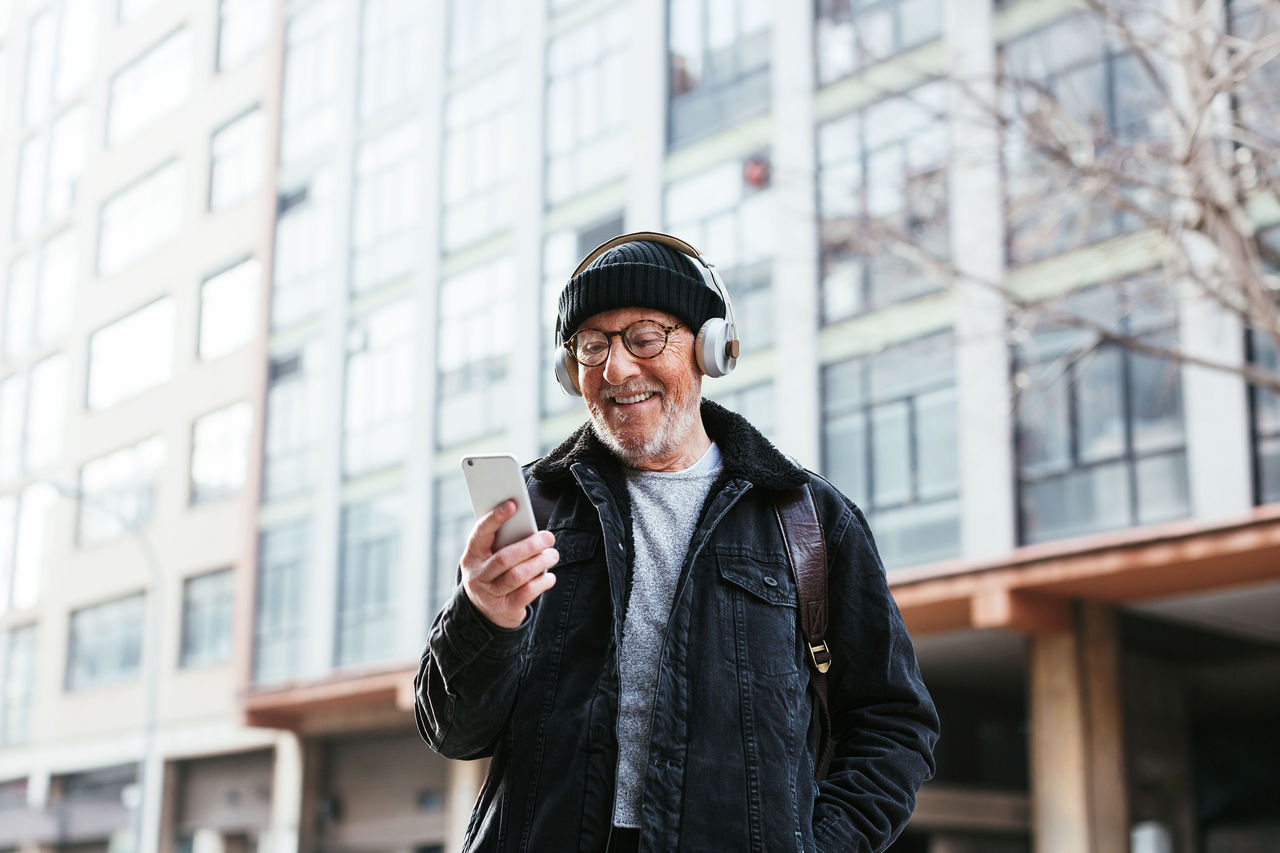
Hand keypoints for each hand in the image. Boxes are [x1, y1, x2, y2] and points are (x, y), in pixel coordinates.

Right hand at [460, 500, 558, 628]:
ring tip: (552, 555)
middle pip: (504, 558)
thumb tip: (530, 528)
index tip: (512, 504)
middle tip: (548, 537)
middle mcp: (478, 575)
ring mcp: (490, 594)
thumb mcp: (490, 557)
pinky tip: (550, 576)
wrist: (485, 611)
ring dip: (539, 563)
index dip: (495, 518)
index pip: (480, 533)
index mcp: (472, 555)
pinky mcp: (505, 608)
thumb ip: (503, 542)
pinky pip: (526, 593)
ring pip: (517, 576)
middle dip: (529, 546)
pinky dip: (542, 582)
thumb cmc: (494, 572)